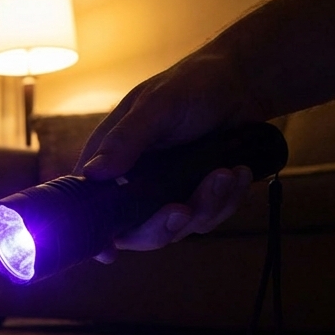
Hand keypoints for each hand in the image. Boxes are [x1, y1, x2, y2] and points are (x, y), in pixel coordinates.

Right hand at [73, 48, 268, 262]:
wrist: (243, 82)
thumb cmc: (191, 84)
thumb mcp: (156, 106)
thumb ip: (126, 139)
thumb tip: (92, 173)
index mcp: (112, 160)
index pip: (91, 205)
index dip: (97, 232)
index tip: (107, 252)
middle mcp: (136, 182)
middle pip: (136, 231)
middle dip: (162, 226)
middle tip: (182, 209)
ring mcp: (168, 192)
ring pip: (180, 228)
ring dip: (206, 206)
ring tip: (225, 173)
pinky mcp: (199, 196)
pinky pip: (211, 217)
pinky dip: (228, 199)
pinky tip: (237, 172)